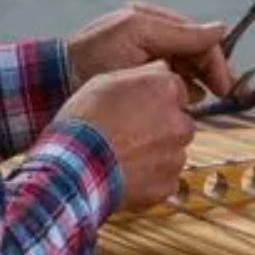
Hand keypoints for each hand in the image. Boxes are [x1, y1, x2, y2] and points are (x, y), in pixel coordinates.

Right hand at [58, 62, 194, 211]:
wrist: (75, 168)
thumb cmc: (84, 122)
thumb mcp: (105, 81)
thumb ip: (140, 75)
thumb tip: (159, 70)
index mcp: (165, 90)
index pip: (177, 90)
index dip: (156, 99)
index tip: (140, 108)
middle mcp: (179, 122)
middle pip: (179, 122)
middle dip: (161, 127)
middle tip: (129, 134)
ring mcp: (176, 156)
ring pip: (172, 152)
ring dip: (155, 153)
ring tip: (123, 155)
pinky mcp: (168, 184)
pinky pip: (165, 179)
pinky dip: (151, 179)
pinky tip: (126, 173)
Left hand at [67, 2, 233, 99]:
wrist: (55, 83)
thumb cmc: (92, 56)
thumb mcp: (138, 36)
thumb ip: (180, 33)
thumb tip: (222, 29)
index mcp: (150, 21)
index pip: (197, 38)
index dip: (216, 61)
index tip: (227, 86)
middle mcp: (151, 38)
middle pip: (195, 55)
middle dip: (211, 74)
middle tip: (227, 97)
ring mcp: (145, 60)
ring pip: (186, 72)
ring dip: (196, 86)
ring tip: (195, 102)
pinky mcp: (137, 82)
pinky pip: (170, 86)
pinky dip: (179, 95)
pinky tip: (181, 105)